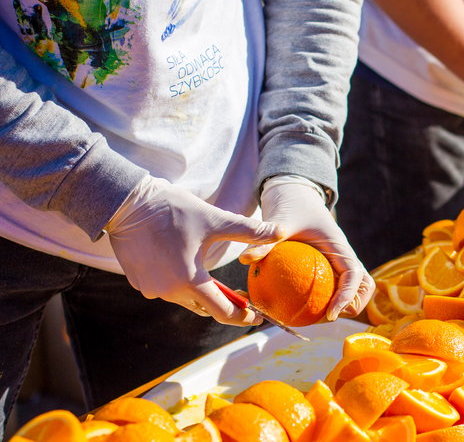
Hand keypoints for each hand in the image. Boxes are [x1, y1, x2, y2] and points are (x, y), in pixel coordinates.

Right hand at [106, 176, 283, 325]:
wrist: (126, 203)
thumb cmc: (172, 210)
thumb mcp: (215, 219)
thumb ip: (249, 230)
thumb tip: (280, 231)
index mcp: (190, 280)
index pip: (223, 311)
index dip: (243, 316)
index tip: (257, 317)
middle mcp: (168, 291)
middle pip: (204, 306)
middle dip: (224, 302)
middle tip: (242, 295)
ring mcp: (150, 289)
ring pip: (185, 299)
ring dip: (202, 292)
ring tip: (217, 281)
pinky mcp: (138, 282)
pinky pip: (167, 290)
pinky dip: (181, 284)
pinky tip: (187, 267)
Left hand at [239, 177, 374, 320]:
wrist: (296, 195)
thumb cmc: (290, 207)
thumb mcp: (279, 223)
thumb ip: (265, 241)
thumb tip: (245, 260)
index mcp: (339, 246)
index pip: (354, 274)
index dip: (347, 296)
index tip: (330, 314)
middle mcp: (344, 256)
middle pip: (364, 286)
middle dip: (353, 305)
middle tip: (327, 317)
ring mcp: (338, 263)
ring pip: (354, 289)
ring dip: (342, 306)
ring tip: (315, 318)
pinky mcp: (328, 267)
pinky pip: (332, 287)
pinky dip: (323, 301)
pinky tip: (297, 311)